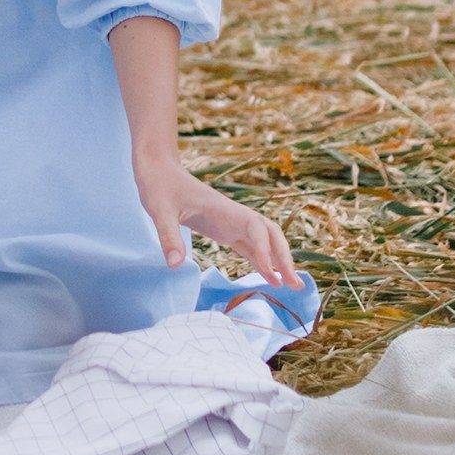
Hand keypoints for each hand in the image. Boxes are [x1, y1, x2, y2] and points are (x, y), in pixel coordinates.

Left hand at [131, 149, 306, 288]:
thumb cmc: (159, 185)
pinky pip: (249, 245)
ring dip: (278, 260)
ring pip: (264, 241)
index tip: (268, 273)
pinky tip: (269, 277)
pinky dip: (261, 260)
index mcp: (223, 208)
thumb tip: (175, 266)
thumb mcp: (159, 211)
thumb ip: (168, 237)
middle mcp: (233, 215)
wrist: (159, 169)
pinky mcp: (224, 229)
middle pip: (270, 234)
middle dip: (284, 258)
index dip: (265, 250)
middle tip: (295, 285)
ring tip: (290, 285)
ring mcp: (231, 222)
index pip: (256, 228)